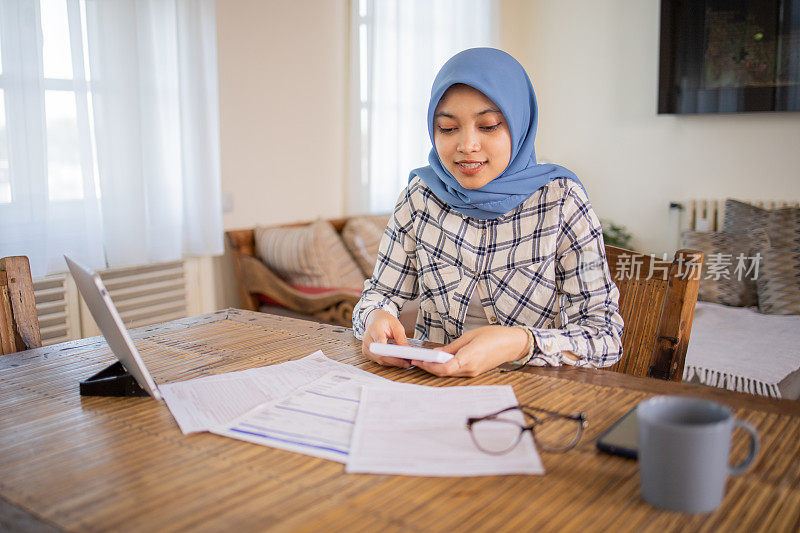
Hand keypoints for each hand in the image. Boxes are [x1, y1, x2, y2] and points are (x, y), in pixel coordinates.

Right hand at [362, 309, 410, 367]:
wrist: (375, 320)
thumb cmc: (385, 321)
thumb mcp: (396, 325)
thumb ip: (401, 337)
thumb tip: (406, 349)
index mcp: (374, 328)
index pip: (379, 340)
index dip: (386, 349)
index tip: (395, 353)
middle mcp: (367, 339)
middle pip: (380, 354)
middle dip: (395, 360)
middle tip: (407, 361)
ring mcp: (365, 347)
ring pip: (380, 360)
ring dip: (393, 362)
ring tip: (405, 361)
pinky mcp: (367, 353)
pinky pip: (378, 361)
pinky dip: (388, 362)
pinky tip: (396, 360)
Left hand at [412, 326, 528, 376]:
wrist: (513, 344)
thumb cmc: (495, 336)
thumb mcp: (470, 336)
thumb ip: (452, 347)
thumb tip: (436, 353)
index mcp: (469, 358)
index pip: (444, 368)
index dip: (429, 366)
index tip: (418, 360)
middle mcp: (470, 369)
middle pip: (444, 372)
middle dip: (429, 367)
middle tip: (417, 359)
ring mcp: (473, 372)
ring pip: (450, 373)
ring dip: (437, 368)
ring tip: (426, 359)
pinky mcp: (475, 372)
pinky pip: (457, 371)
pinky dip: (447, 367)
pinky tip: (440, 361)